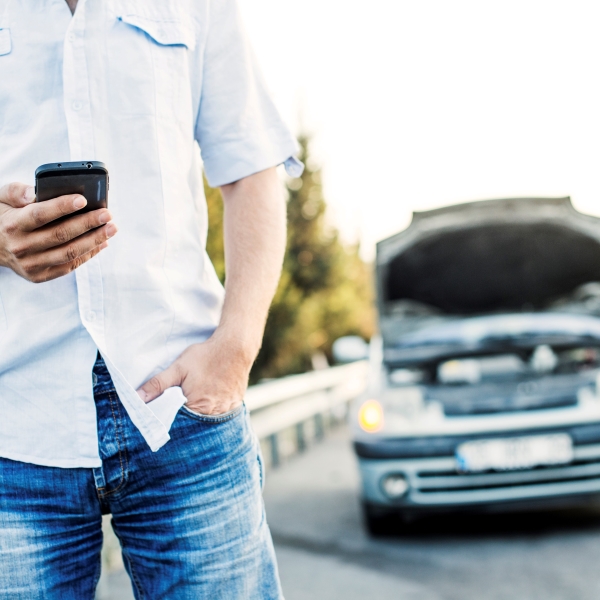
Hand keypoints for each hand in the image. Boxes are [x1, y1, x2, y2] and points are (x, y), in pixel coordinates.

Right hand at [0, 182, 116, 282]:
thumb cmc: (4, 216)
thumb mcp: (1, 198)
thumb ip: (18, 192)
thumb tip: (37, 192)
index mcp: (13, 224)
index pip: (40, 214)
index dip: (62, 207)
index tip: (83, 199)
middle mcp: (21, 246)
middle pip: (60, 235)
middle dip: (87, 224)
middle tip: (107, 214)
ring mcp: (30, 264)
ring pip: (68, 253)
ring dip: (94, 241)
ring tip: (111, 228)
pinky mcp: (39, 276)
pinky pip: (69, 266)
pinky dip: (88, 254)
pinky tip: (102, 243)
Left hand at [137, 332, 253, 414]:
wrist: (235, 347)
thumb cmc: (206, 356)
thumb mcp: (178, 368)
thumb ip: (158, 384)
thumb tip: (137, 398)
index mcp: (197, 408)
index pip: (180, 424)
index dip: (172, 420)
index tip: (167, 416)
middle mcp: (213, 413)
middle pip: (196, 424)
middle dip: (187, 420)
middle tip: (183, 406)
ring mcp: (227, 409)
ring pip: (210, 420)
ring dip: (202, 415)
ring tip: (197, 402)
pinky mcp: (236, 403)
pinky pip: (223, 413)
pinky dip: (215, 410)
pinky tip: (211, 399)